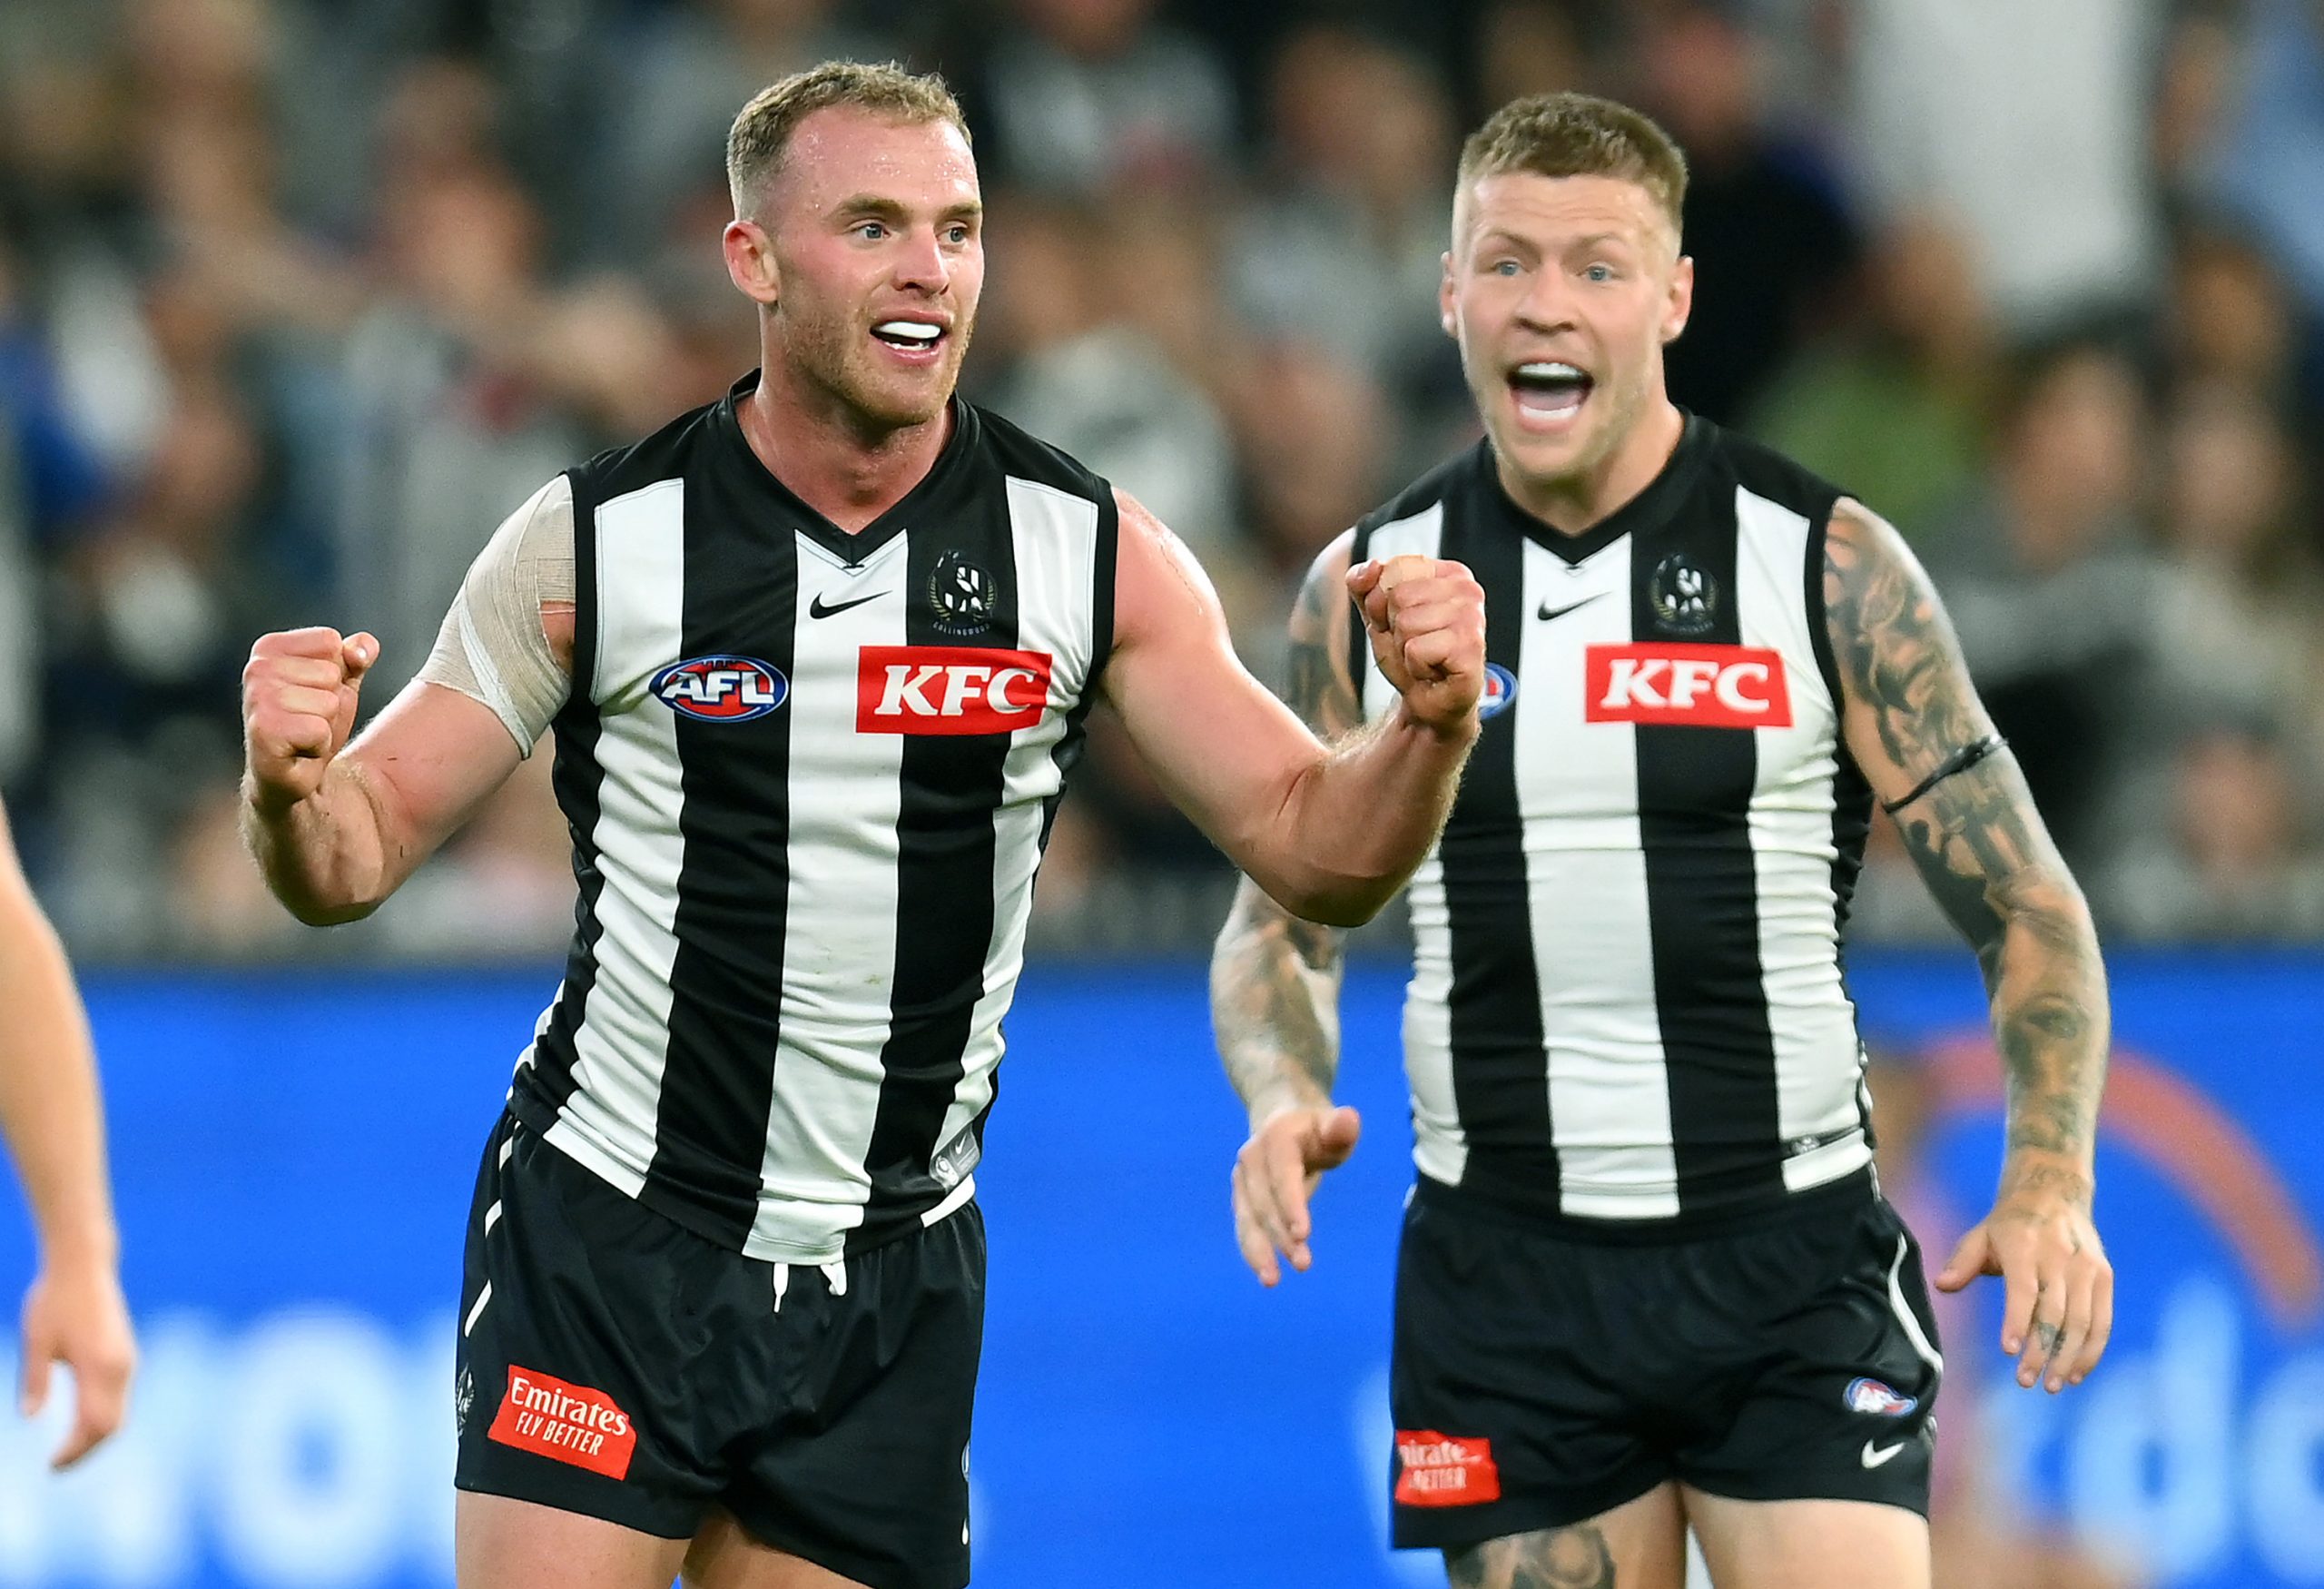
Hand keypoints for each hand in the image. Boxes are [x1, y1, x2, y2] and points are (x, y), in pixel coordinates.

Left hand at [19, 1257, 134, 1468]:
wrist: (84, 1264)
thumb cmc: (55, 1299)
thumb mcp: (37, 1340)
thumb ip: (35, 1380)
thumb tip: (29, 1417)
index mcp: (100, 1366)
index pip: (95, 1425)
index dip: (74, 1451)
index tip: (51, 1466)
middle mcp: (121, 1367)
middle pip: (112, 1425)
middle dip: (86, 1449)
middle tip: (57, 1465)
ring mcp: (128, 1360)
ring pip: (119, 1412)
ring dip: (95, 1435)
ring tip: (67, 1449)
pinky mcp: (126, 1354)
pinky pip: (120, 1398)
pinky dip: (102, 1417)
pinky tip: (81, 1421)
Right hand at [242, 628, 377, 813]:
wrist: (296, 774)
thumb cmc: (314, 723)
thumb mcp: (342, 684)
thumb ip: (355, 657)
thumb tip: (364, 646)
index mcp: (269, 648)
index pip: (330, 641)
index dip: (336, 674)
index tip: (315, 694)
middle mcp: (256, 669)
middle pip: (332, 673)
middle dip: (331, 703)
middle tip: (309, 720)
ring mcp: (256, 700)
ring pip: (329, 703)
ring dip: (325, 726)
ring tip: (304, 736)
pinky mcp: (263, 731)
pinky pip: (319, 730)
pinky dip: (319, 746)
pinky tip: (299, 751)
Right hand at [1233, 1104, 1360, 1285]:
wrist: (1281, 1119)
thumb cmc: (1318, 1129)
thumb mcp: (1335, 1125)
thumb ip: (1341, 1127)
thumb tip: (1348, 1121)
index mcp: (1276, 1136)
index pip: (1283, 1172)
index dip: (1291, 1203)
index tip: (1303, 1234)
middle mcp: (1251, 1157)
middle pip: (1265, 1201)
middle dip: (1280, 1235)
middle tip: (1303, 1264)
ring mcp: (1242, 1178)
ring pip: (1248, 1218)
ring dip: (1259, 1249)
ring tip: (1272, 1280)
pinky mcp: (1241, 1197)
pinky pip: (1244, 1226)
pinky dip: (1252, 1250)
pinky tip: (1265, 1273)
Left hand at [1346, 555, 1484, 733]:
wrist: (1426, 700)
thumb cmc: (1410, 654)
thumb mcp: (1376, 613)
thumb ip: (1362, 583)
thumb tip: (1373, 566)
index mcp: (1450, 574)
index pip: (1395, 568)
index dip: (1385, 602)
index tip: (1402, 623)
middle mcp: (1468, 591)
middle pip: (1399, 596)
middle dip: (1395, 627)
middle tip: (1415, 644)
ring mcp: (1473, 619)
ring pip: (1406, 623)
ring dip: (1405, 648)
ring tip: (1424, 657)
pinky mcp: (1471, 649)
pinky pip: (1417, 649)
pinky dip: (1415, 666)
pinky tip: (1433, 670)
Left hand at [1936, 1162, 2112, 1391]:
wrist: (2054, 1195)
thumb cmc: (2008, 1225)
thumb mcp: (1980, 1235)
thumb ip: (1962, 1262)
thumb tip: (1942, 1286)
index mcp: (2024, 1245)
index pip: (2024, 1289)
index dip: (2017, 1321)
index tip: (2009, 1351)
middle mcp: (2059, 1256)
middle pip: (2054, 1312)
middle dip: (2041, 1350)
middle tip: (2026, 1381)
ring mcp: (2086, 1267)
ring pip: (2081, 1321)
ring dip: (2068, 1357)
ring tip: (2051, 1384)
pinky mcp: (2104, 1277)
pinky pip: (2102, 1321)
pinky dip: (2092, 1350)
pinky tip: (2077, 1373)